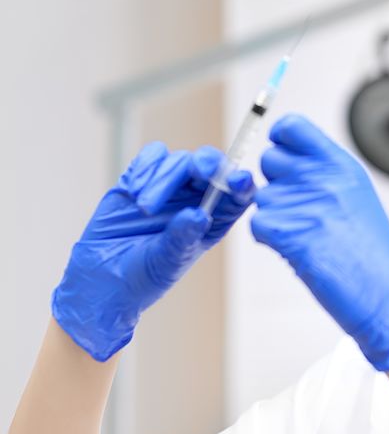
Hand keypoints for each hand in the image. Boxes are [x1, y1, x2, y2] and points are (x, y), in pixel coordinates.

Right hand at [52, 142, 254, 360]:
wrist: (102, 277)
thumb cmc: (143, 276)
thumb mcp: (166, 262)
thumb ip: (182, 238)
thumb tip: (199, 214)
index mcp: (214, 220)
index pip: (238, 195)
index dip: (242, 183)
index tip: (238, 180)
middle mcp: (196, 199)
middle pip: (212, 167)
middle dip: (208, 163)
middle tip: (198, 170)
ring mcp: (170, 186)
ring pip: (180, 160)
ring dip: (164, 178)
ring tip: (144, 209)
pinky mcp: (142, 177)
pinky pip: (152, 156)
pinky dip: (146, 168)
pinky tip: (134, 192)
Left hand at [251, 114, 388, 371]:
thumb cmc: (374, 253)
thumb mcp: (357, 197)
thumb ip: (324, 175)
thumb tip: (283, 162)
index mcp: (342, 165)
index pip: (292, 127)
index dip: (280, 141)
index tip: (285, 158)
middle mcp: (323, 178)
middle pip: (269, 159)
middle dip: (276, 183)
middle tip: (300, 211)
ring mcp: (305, 204)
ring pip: (262, 196)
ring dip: (275, 217)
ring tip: (307, 237)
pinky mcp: (289, 233)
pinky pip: (257, 224)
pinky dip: (270, 240)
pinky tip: (297, 251)